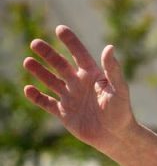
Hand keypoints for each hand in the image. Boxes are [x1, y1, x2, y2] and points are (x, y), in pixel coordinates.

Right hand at [23, 26, 134, 151]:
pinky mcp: (64, 113)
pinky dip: (37, 97)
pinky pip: (47, 102)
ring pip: (51, 81)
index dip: (70, 41)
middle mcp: (79, 83)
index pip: (78, 54)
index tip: (60, 29)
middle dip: (48, 54)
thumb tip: (109, 47)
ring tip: (27, 61)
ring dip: (39, 72)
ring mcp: (71, 97)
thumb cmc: (121, 111)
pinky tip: (28, 89)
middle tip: (34, 43)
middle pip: (60, 65)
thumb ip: (113, 69)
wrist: (116, 136)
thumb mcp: (119, 88)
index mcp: (92, 75)